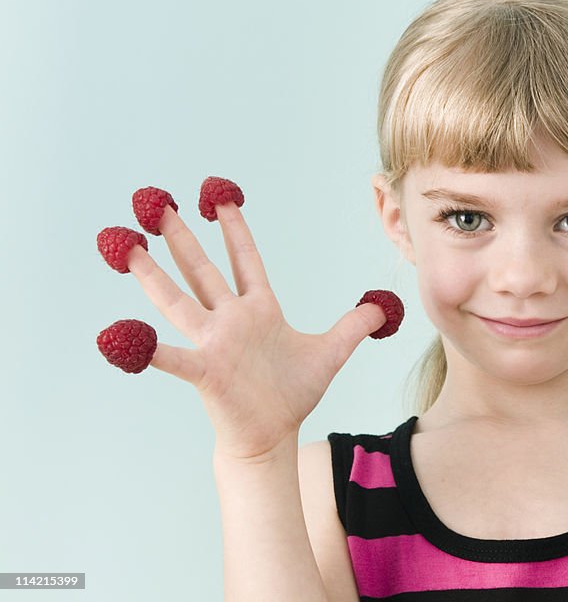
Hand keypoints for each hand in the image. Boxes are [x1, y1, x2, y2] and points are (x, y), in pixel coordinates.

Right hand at [124, 200, 387, 460]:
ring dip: (152, 276)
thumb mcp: (331, 352)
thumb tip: (383, 306)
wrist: (272, 435)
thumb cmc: (292, 394)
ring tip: (127, 247)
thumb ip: (354, 325)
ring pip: (179, 302)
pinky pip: (170, 357)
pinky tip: (119, 333)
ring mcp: (214, 344)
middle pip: (203, 270)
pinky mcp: (205, 373)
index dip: (234, 229)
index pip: (246, 261)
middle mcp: (230, 321)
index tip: (222, 197)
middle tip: (157, 202)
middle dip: (182, 236)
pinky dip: (146, 348)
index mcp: (258, 310)